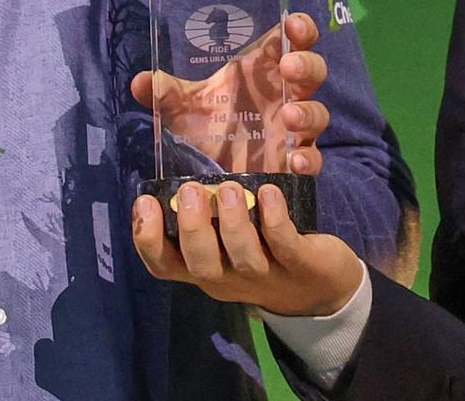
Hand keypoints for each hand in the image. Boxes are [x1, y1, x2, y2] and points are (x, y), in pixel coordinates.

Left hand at [129, 12, 329, 175]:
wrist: (210, 174)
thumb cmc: (207, 126)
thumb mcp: (184, 107)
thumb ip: (166, 93)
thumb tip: (140, 82)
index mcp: (264, 70)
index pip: (292, 39)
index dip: (300, 28)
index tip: (293, 25)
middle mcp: (285, 94)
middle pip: (313, 70)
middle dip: (306, 65)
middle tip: (289, 68)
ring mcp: (293, 129)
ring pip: (318, 112)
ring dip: (308, 111)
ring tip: (289, 116)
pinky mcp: (294, 161)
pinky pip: (313, 159)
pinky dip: (309, 160)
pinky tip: (295, 162)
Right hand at [133, 181, 363, 317]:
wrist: (321, 288)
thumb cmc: (263, 252)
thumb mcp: (226, 242)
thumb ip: (204, 217)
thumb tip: (178, 176)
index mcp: (204, 269)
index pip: (164, 266)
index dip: (148, 239)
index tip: (144, 201)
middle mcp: (228, 277)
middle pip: (199, 265)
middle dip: (192, 227)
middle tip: (190, 190)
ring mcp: (264, 275)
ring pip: (242, 257)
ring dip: (233, 222)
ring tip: (231, 188)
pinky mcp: (300, 265)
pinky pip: (284, 244)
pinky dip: (274, 218)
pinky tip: (269, 192)